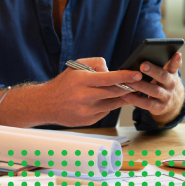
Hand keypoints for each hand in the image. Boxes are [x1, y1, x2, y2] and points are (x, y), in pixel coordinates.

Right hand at [0, 57, 141, 126]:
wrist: (46, 104)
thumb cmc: (64, 84)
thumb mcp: (76, 66)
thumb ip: (96, 64)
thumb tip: (112, 71)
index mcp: (81, 81)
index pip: (108, 79)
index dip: (125, 77)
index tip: (137, 75)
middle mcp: (84, 97)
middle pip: (113, 93)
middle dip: (128, 88)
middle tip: (139, 83)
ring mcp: (86, 111)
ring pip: (112, 104)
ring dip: (121, 97)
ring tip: (126, 91)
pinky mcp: (88, 121)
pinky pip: (105, 112)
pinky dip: (109, 105)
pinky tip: (107, 100)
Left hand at [122, 52, 184, 124]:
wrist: (171, 104)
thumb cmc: (163, 83)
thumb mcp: (166, 74)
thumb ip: (161, 64)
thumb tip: (146, 53)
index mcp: (172, 74)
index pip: (175, 65)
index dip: (176, 60)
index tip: (177, 54)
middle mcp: (171, 85)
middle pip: (163, 76)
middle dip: (153, 71)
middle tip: (143, 65)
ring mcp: (166, 97)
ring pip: (154, 91)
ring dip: (141, 86)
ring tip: (129, 81)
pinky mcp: (159, 107)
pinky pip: (146, 103)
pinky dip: (135, 99)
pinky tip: (125, 94)